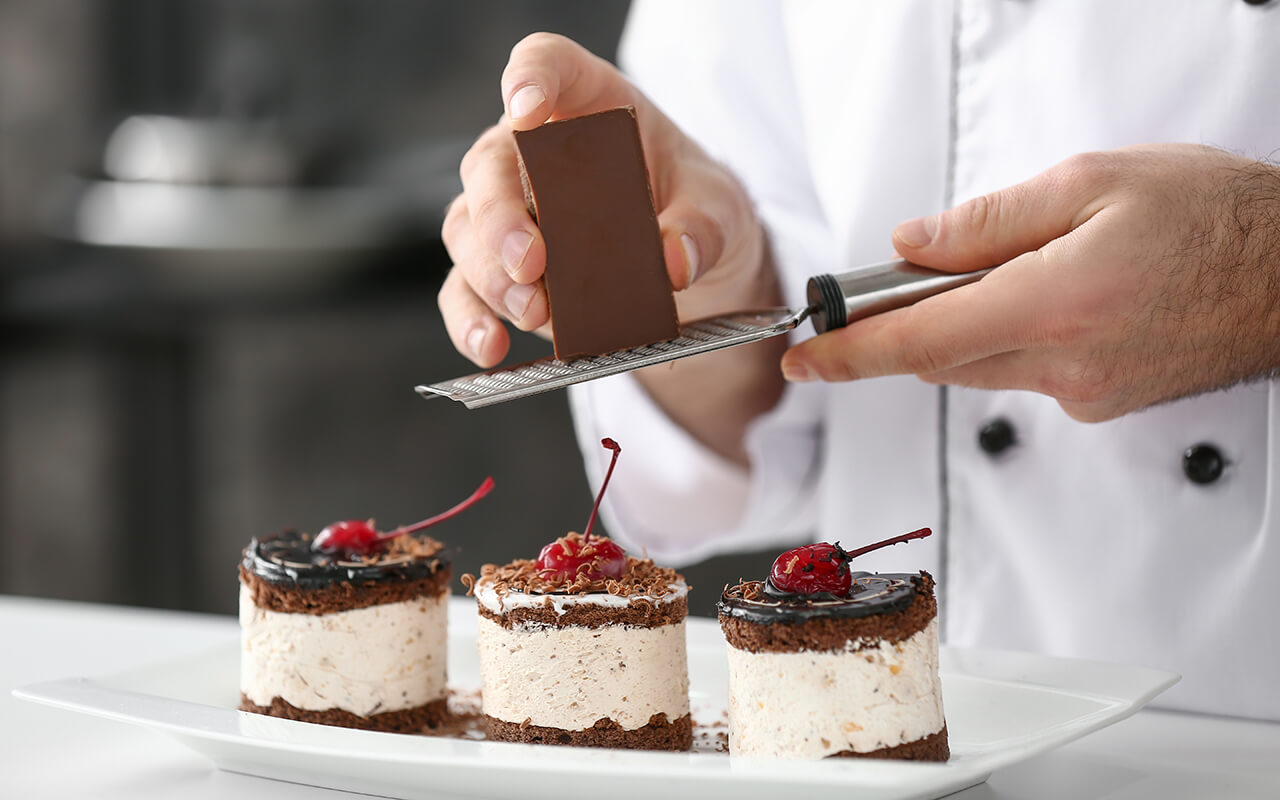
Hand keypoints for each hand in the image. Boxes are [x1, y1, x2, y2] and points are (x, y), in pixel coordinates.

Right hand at [437, 33, 773, 367]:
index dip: (528, 78)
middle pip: (490, 166)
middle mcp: (531, 151)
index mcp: (588, 106)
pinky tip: (491, 345)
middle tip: (532, 263)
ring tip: (532, 312)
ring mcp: (507, 210)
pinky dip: (471, 320)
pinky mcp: (499, 269)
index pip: (546, 65)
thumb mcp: (718, 208)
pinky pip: (464, 290)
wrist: (684, 259)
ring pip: (466, 230)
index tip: (525, 110)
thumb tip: (675, 263)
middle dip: (501, 218)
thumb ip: (702, 227)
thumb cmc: (692, 205)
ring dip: (490, 275)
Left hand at [780, 144, 1279, 421]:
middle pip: (940, 355)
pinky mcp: (1100, 403)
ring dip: (967, 324)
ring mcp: (1083, 392)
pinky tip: (1058, 297)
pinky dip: (1013, 337)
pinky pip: (1024, 374)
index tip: (803, 357)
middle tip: (912, 275)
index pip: (917, 339)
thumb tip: (912, 247)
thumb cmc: (1214, 218)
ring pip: (980, 365)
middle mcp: (1064, 364)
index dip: (849, 352)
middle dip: (912, 319)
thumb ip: (987, 222)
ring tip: (1021, 268)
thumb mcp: (1092, 182)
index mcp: (1054, 304)